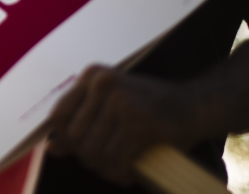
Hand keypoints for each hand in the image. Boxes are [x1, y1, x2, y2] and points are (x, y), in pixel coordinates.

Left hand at [41, 65, 203, 184]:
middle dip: (88, 158)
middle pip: (75, 137)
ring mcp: (122, 101)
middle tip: (106, 163)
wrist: (196, 105)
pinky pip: (116, 159)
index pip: (58, 116)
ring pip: (94, 152)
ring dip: (105, 169)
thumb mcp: (110, 105)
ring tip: (118, 168)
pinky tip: (129, 172)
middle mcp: (103, 83)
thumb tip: (52, 148)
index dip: (66, 139)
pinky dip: (120, 173)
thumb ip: (80, 123)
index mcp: (92, 75)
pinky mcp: (140, 121)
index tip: (82, 148)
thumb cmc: (149, 106)